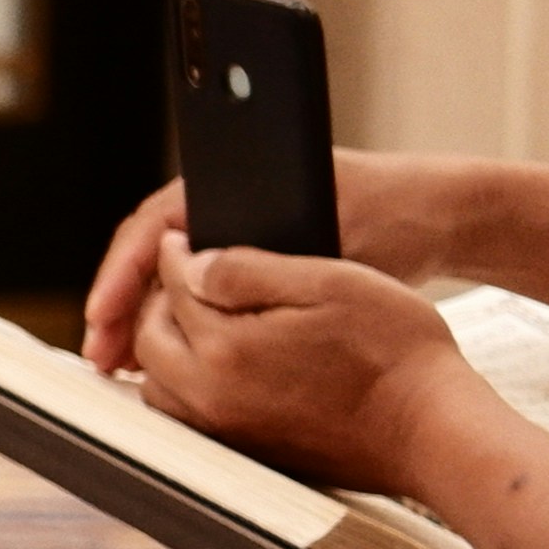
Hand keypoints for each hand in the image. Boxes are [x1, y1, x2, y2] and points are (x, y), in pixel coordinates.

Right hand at [79, 151, 495, 368]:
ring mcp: (242, 236)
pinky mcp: (259, 264)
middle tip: (101, 357)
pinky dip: (180, 327)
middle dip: (122, 308)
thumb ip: (268, 257)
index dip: (121, 273)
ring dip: (144, 323)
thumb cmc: (397, 214)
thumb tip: (197, 271)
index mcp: (235, 181)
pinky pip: (201, 296)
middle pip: (152, 257)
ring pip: (173, 281)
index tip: (103, 314)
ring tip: (120, 368)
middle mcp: (229, 206)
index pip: (154, 225)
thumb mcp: (329, 238)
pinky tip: (167, 361)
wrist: (447, 220)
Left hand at [128, 240, 470, 487]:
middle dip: (159, 301)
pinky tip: (213, 364)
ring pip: (159, 383)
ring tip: (193, 318)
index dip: (176, 255)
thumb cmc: (396, 353)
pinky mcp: (242, 452)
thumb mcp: (331, 283)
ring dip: (165, 346)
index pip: (174, 288)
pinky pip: (185, 414)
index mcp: (226, 348)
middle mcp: (210, 396)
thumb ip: (248, 270)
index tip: (183, 239)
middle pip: (152, 338)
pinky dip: (182, 384)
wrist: (431, 429)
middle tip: (182, 276)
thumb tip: (188, 263)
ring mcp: (223, 430)